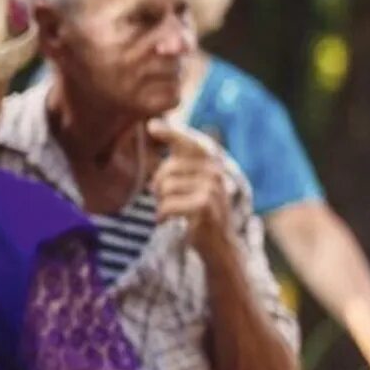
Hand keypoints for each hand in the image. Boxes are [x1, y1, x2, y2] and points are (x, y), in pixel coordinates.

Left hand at [147, 120, 232, 258]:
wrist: (218, 244)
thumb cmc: (197, 210)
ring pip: (165, 187)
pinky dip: (162, 214)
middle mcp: (214, 172)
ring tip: (170, 210)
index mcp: (210, 164)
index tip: (151, 125)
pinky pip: (168, 204)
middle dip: (157, 186)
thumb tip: (153, 126)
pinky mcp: (204, 206)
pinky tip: (168, 220)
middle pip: (167, 169)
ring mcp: (212, 188)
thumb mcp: (189, 183)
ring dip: (160, 202)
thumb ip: (176, 160)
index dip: (171, 133)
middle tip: (163, 199)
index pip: (189, 143)